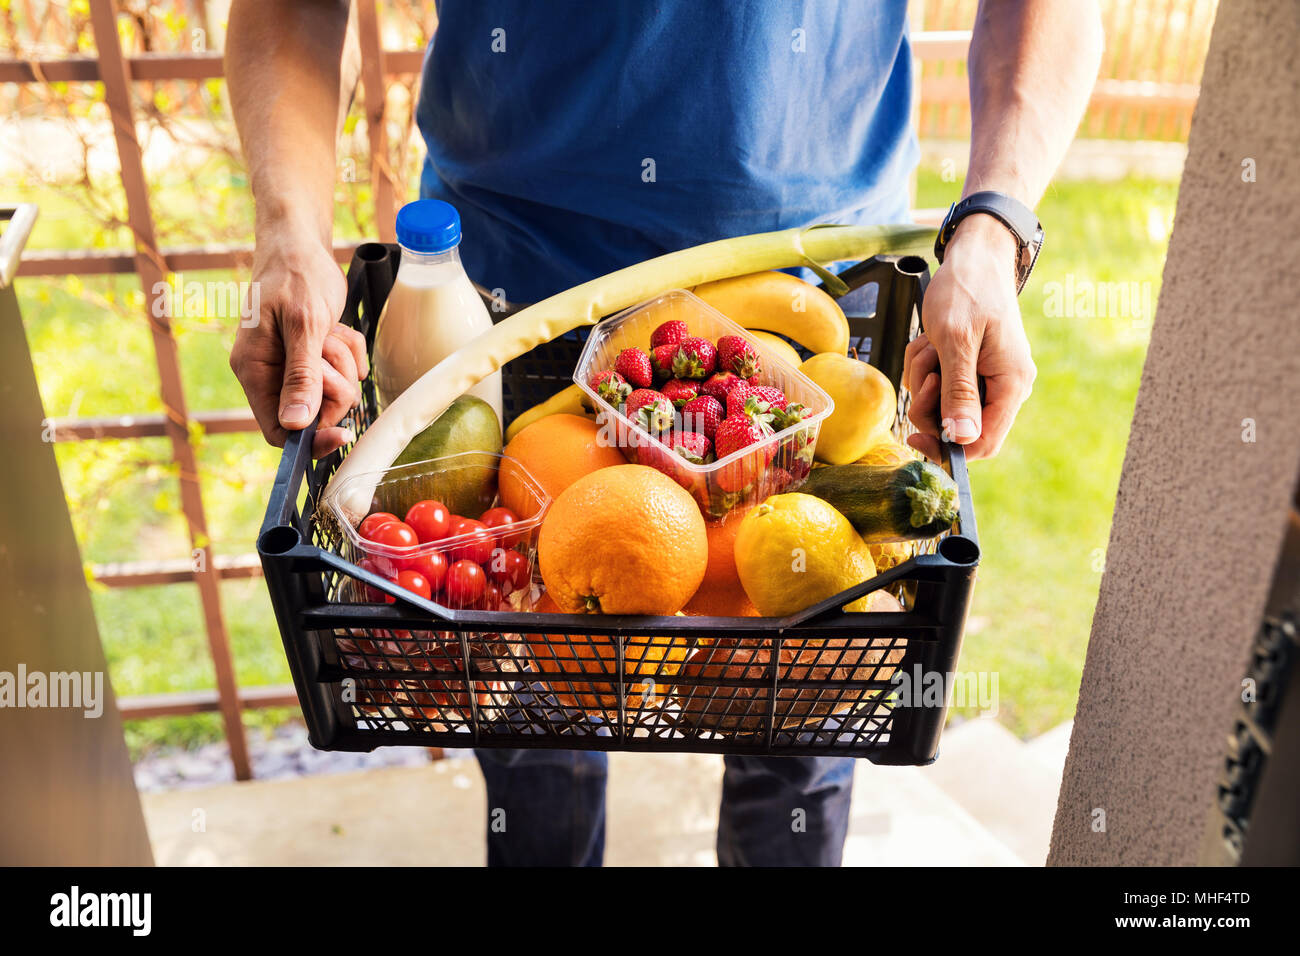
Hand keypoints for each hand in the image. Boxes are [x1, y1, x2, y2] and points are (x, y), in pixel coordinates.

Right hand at [230, 228, 365, 457]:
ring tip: (329, 331)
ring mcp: (295, 366)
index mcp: (254, 371)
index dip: (311, 439)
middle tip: (327, 350)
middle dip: (333, 385)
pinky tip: (337, 327)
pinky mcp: (317, 357)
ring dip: (343, 362)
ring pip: (336, 393)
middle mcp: (271, 374)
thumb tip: (294, 425)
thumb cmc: (294, 275)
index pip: (278, 431)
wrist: (301, 244)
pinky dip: (351, 350)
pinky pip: (348, 372)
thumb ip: (300, 375)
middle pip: (315, 414)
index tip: (342, 433)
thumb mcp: (302, 325)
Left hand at [903, 214, 1035, 460]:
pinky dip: (924, 364)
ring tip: (929, 344)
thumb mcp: (956, 341)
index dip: (948, 447)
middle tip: (927, 369)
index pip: (983, 442)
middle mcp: (1003, 386)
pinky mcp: (968, 366)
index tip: (914, 434)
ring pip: (942, 404)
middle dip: (931, 401)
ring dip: (924, 377)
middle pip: (957, 425)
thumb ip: (959, 391)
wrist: (973, 255)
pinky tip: (929, 340)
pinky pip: (937, 383)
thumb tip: (962, 438)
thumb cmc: (967, 290)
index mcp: (1011, 385)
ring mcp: (986, 377)